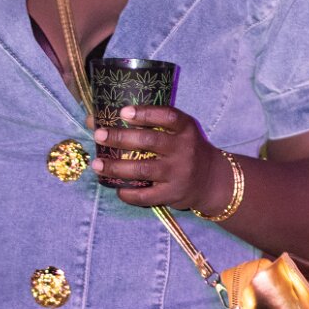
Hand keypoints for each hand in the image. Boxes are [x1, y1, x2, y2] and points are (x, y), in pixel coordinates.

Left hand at [90, 105, 226, 211]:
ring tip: (97, 165)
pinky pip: (146, 196)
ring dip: (116, 167)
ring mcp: (178, 173)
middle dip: (120, 138)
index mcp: (186, 129)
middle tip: (99, 135)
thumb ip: (149, 124)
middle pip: (149, 141)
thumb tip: (98, 118)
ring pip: (142, 169)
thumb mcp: (178, 132)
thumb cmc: (185, 150)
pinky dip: (128, 194)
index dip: (145, 113)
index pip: (167, 116)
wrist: (210, 180)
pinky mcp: (173, 194)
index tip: (123, 112)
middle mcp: (184, 149)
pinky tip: (116, 188)